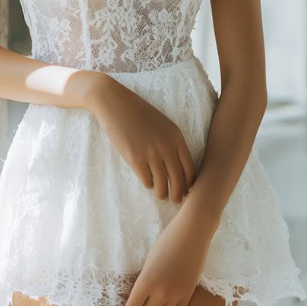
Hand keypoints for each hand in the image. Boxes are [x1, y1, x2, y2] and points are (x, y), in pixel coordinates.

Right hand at [89, 76, 195, 203]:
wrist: (116, 104)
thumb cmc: (139, 114)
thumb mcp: (163, 125)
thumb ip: (172, 143)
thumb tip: (178, 167)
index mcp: (176, 137)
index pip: (190, 168)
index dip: (190, 183)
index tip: (187, 190)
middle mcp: (166, 146)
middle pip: (178, 180)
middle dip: (178, 194)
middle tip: (176, 200)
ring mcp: (151, 153)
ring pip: (162, 184)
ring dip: (162, 193)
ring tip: (161, 195)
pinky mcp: (135, 158)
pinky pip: (147, 181)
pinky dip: (148, 185)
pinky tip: (147, 182)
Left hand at [124, 203, 212, 305]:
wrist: (193, 232)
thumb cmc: (168, 239)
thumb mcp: (150, 259)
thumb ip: (145, 279)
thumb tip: (141, 295)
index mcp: (146, 280)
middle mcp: (160, 291)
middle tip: (141, 301)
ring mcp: (175, 294)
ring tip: (154, 299)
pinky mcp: (188, 294)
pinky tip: (166, 302)